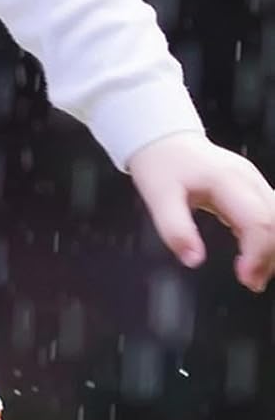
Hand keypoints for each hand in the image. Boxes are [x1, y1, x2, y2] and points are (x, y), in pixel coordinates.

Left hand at [127, 131, 274, 292]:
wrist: (160, 139)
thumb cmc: (159, 163)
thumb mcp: (157, 197)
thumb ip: (175, 230)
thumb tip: (193, 259)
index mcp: (226, 179)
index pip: (259, 222)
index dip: (258, 255)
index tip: (245, 277)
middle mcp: (247, 179)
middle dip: (268, 257)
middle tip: (250, 281)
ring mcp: (253, 181)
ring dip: (271, 250)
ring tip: (253, 273)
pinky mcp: (251, 187)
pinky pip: (272, 216)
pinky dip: (268, 239)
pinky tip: (254, 256)